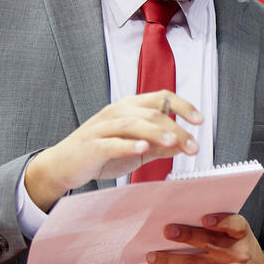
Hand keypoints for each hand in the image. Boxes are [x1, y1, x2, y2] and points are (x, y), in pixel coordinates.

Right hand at [25, 91, 202, 209]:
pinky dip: (128, 144)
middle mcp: (116, 112)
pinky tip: (142, 149)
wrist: (63, 165)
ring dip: (156, 132)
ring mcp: (102, 127)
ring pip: (133, 124)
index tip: (200, 120)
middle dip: (176, 129)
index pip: (160, 98)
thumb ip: (159, 147)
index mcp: (129, 108)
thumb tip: (184, 145)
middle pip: (151, 112)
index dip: (183, 106)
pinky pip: (111, 142)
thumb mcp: (136, 150)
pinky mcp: (92, 145)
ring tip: (173, 142)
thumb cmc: (100, 154)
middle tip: (193, 146)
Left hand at [147, 214, 263, 263]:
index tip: (205, 219)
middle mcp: (239, 254)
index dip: (221, 221)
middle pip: (210, 244)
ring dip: (171, 259)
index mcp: (244, 236)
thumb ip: (221, 229)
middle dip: (187, 236)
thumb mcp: (240, 237)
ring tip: (154, 255)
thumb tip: (185, 220)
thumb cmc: (242, 252)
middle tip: (168, 231)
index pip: (236, 225)